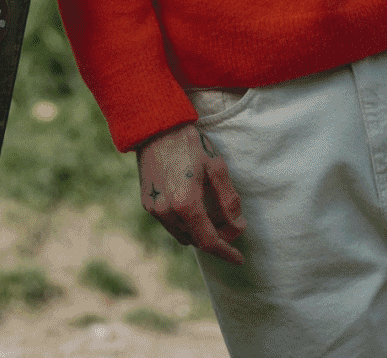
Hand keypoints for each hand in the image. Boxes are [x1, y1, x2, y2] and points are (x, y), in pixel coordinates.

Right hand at [136, 121, 246, 264]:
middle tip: (233, 222)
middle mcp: (167, 212)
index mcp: (186, 204)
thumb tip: (237, 226)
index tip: (239, 259)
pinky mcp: (147, 203)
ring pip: (183, 234)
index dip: (226, 252)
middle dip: (217, 237)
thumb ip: (229, 200)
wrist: (156, 127)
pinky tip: (196, 208)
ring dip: (201, 231)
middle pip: (197, 240)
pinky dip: (186, 224)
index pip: (209, 241)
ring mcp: (155, 209)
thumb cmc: (189, 144)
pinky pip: (171, 225)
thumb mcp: (216, 166)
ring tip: (215, 214)